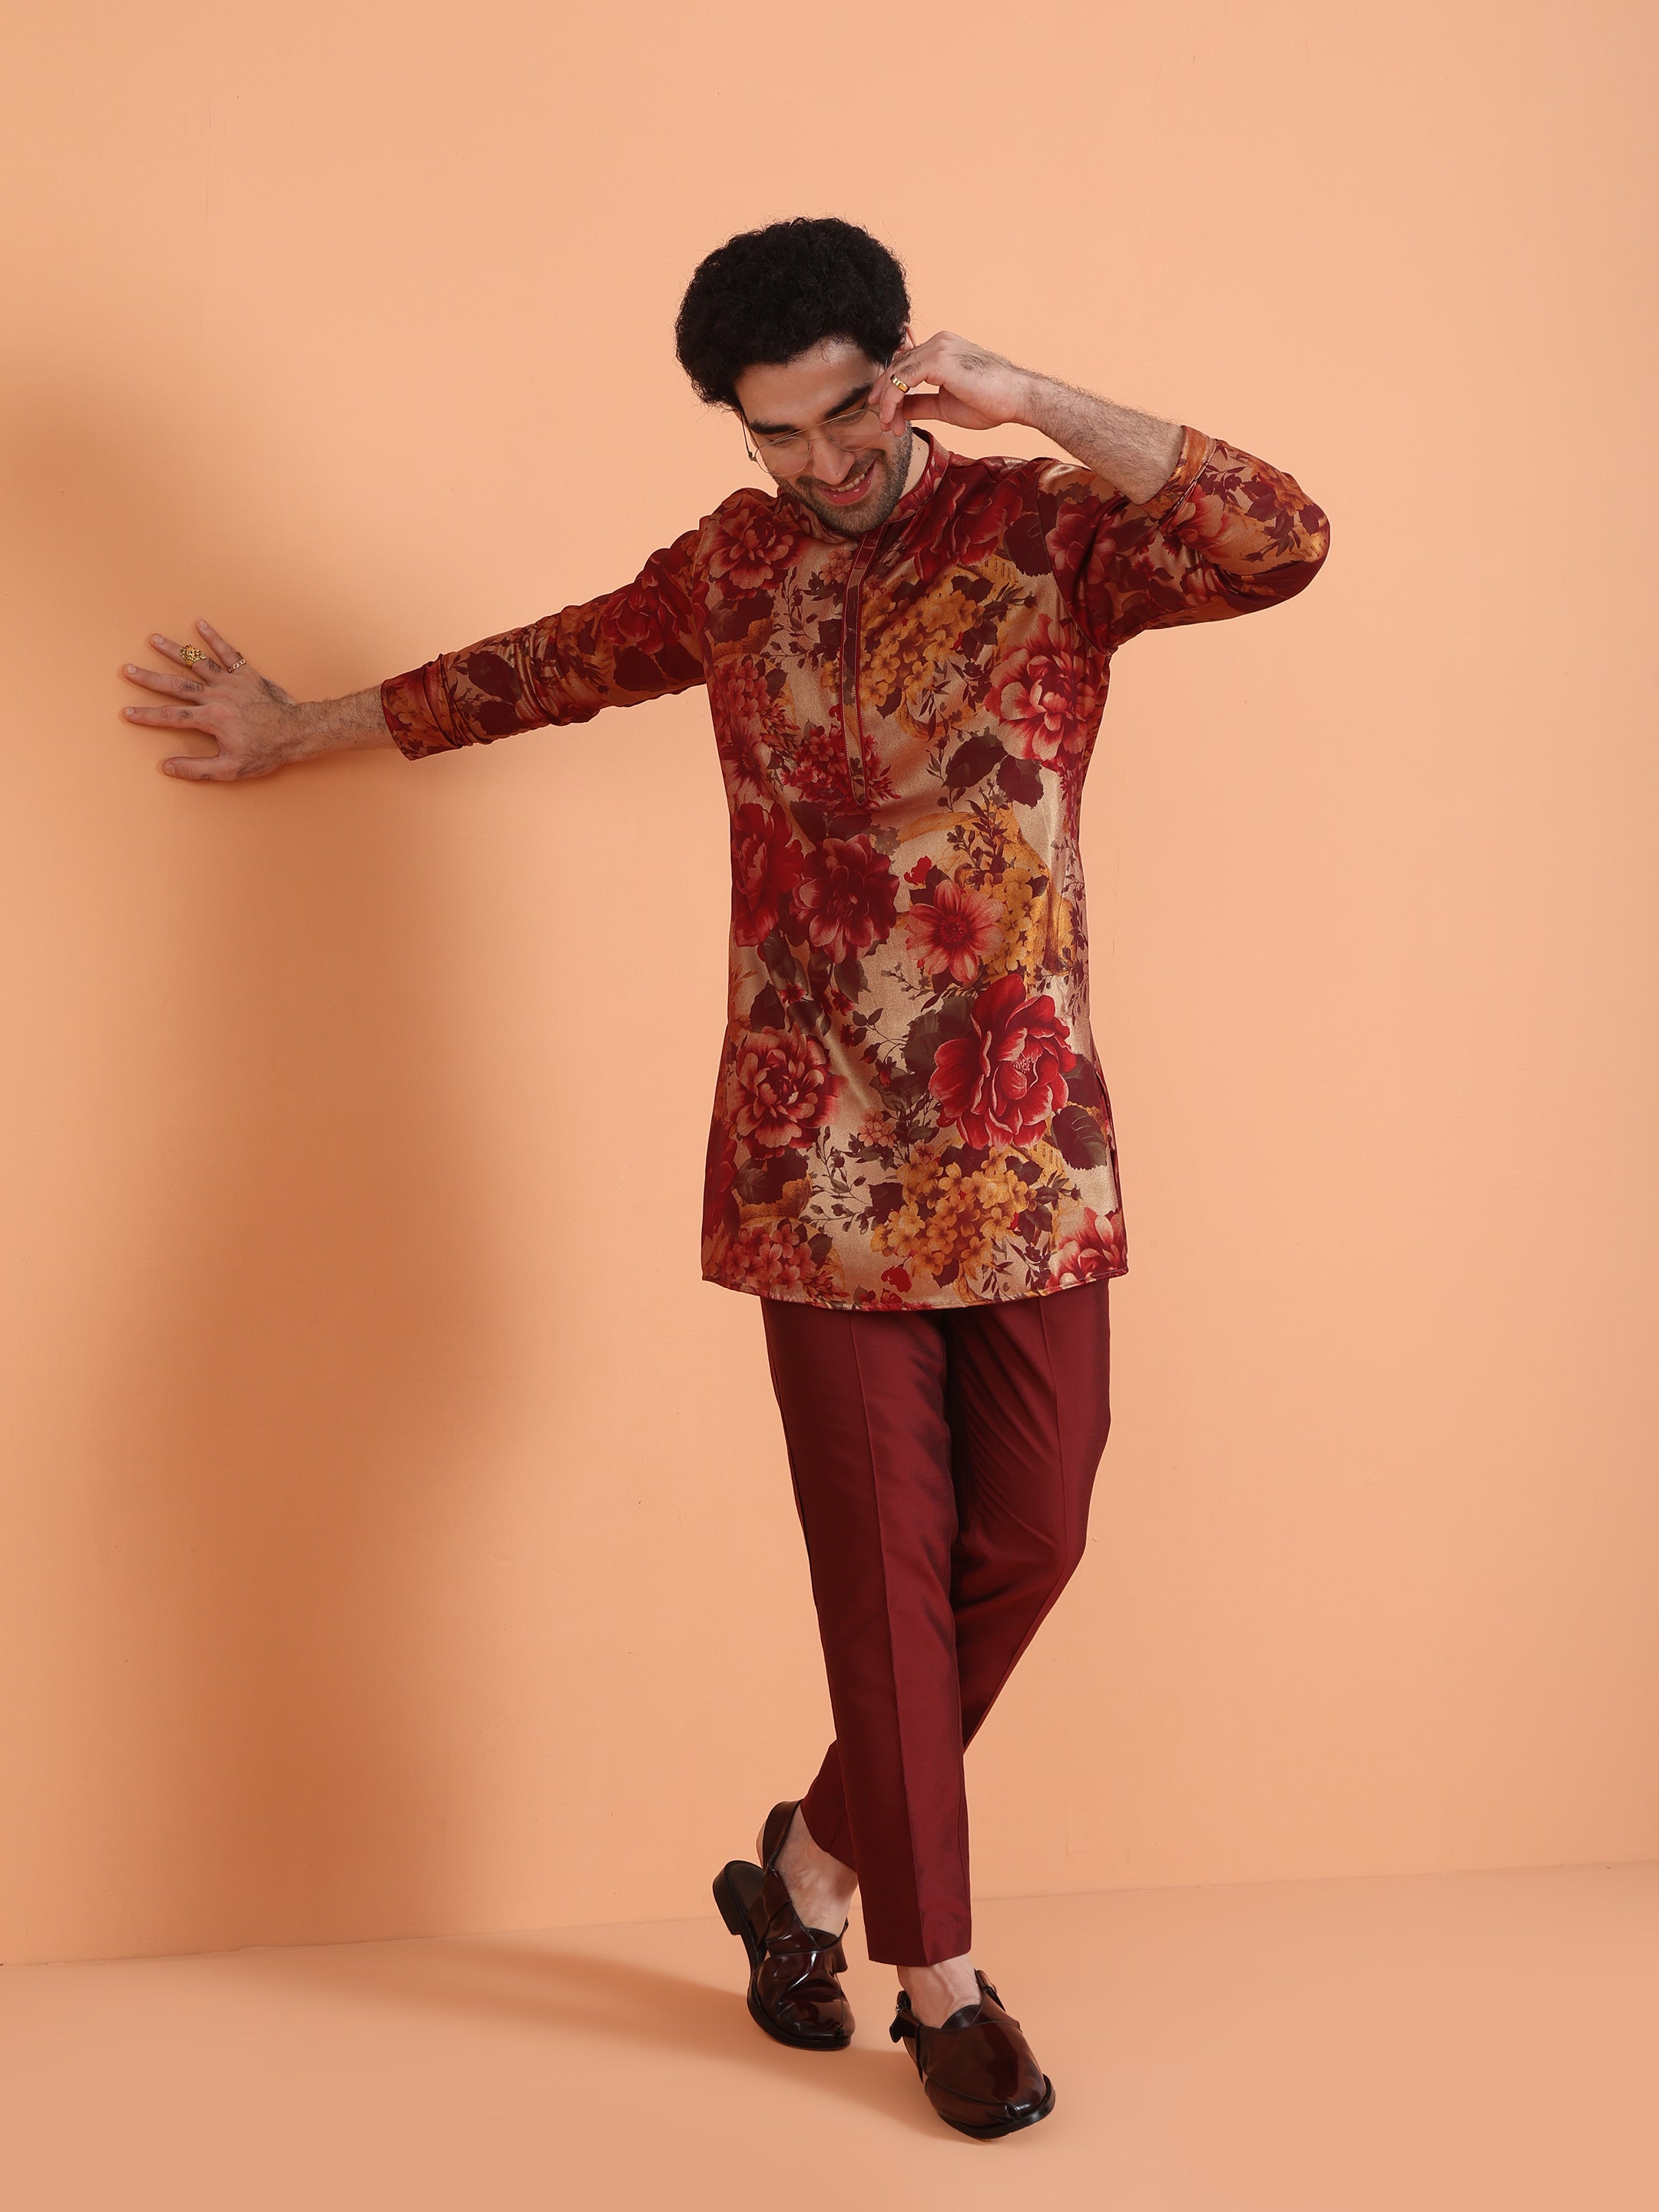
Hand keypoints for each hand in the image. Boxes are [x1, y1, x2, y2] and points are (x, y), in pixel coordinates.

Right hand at [119, 618, 308, 779]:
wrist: (296, 733)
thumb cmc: (265, 752)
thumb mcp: (230, 769)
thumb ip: (197, 769)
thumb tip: (167, 766)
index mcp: (211, 719)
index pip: (172, 716)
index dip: (148, 716)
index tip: (127, 713)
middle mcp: (217, 696)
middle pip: (176, 685)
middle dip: (149, 678)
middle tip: (128, 669)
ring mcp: (231, 683)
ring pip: (198, 663)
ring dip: (175, 651)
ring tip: (154, 638)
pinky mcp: (246, 675)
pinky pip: (228, 652)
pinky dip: (214, 638)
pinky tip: (200, 624)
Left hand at [872, 330, 1040, 437]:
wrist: (1017, 399)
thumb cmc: (991, 402)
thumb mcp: (945, 406)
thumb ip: (921, 404)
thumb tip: (899, 410)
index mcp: (943, 349)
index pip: (907, 365)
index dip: (892, 391)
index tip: (889, 417)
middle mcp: (939, 343)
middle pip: (898, 366)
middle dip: (886, 397)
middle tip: (885, 424)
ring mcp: (938, 348)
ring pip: (897, 371)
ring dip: (888, 402)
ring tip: (889, 426)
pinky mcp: (938, 360)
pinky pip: (903, 378)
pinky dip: (893, 400)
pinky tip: (893, 418)